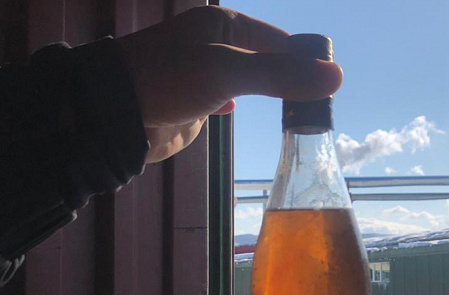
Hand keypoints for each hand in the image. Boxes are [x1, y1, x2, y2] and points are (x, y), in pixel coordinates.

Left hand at [117, 6, 342, 163]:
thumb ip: (279, 75)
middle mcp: (213, 46)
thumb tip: (335, 76)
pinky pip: (224, 99)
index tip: (328, 81)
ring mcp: (201, 75)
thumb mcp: (228, 72)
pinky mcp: (191, 103)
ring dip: (266, 92)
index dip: (304, 58)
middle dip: (288, 77)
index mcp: (221, 25)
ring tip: (295, 111)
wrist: (113, 115)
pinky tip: (240, 112)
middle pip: (264, 60)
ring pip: (246, 81)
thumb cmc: (167, 79)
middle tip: (316, 103)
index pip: (277, 39)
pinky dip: (238, 104)